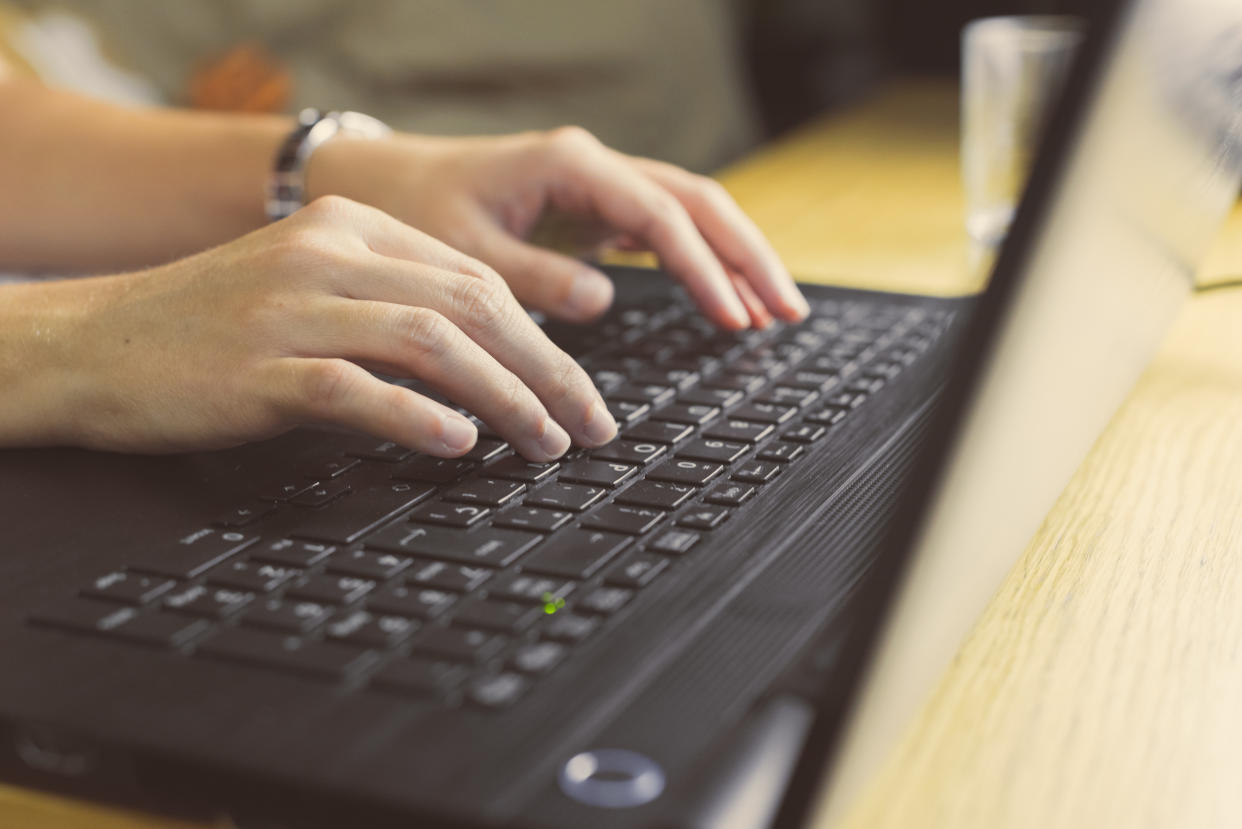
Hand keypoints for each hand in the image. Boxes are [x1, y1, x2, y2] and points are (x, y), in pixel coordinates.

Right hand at [2, 197, 615, 457]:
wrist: (92, 344)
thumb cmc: (211, 332)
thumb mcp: (310, 293)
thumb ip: (391, 312)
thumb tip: (489, 375)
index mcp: (351, 230)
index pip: (477, 278)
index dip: (544, 338)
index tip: (581, 391)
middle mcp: (328, 255)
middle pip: (471, 306)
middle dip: (547, 370)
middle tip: (589, 426)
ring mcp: (292, 308)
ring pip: (430, 342)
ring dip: (504, 396)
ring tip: (544, 443)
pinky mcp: (258, 368)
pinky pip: (356, 388)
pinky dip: (416, 417)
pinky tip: (459, 443)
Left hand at [308, 127, 810, 328]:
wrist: (384, 185)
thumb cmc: (417, 212)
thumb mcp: (466, 253)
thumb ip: (534, 278)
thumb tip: (601, 300)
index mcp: (569, 166)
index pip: (659, 213)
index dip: (702, 266)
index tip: (730, 314)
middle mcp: (594, 168)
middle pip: (697, 201)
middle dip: (746, 255)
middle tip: (786, 311)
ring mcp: (599, 187)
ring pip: (690, 212)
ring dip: (734, 257)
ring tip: (774, 310)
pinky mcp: (594, 211)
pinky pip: (664, 230)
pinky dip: (699, 262)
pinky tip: (725, 296)